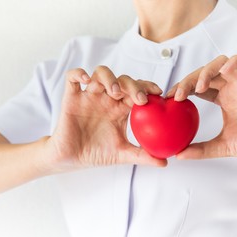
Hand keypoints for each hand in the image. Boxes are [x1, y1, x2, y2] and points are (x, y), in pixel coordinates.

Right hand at [46, 66, 166, 169]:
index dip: (147, 87)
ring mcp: (89, 96)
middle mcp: (106, 99)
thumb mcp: (122, 154)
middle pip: (122, 80)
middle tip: (139, 98)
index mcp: (120, 108)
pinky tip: (86, 81)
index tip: (158, 93)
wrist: (71, 159)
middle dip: (133, 85)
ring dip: (110, 78)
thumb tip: (165, 162)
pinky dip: (78, 74)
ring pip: (100, 73)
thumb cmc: (96, 154)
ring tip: (115, 92)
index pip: (137, 90)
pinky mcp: (71, 97)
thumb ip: (143, 156)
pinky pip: (72, 78)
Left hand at [166, 55, 236, 160]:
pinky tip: (222, 74)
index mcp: (223, 98)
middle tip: (176, 95)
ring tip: (198, 87)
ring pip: (221, 63)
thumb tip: (179, 155)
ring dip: (206, 71)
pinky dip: (233, 62)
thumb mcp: (221, 146)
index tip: (169, 98)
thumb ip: (200, 149)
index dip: (182, 88)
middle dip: (188, 80)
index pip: (197, 86)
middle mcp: (231, 87)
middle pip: (204, 73)